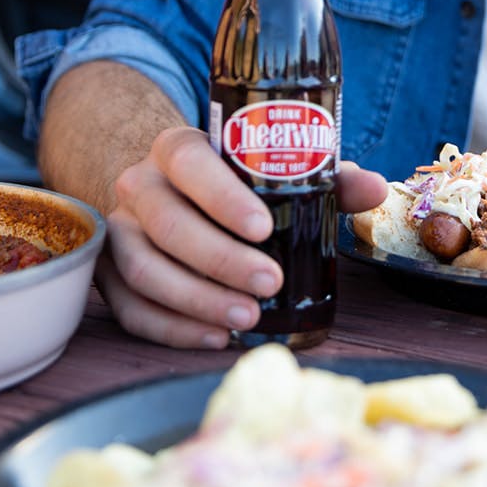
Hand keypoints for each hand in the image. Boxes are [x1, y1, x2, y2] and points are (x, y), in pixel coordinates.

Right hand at [94, 126, 387, 348]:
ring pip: (144, 270)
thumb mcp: (274, 170)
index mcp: (178, 149)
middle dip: (220, 260)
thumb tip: (376, 188)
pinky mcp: (109, 275)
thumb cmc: (235, 182)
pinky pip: (129, 308)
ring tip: (246, 319)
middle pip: (168, 224)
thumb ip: (324, 177)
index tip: (264, 228)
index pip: (191, 164)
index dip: (223, 197)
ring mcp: (119, 232)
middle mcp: (139, 184)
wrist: (171, 191)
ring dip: (197, 300)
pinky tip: (214, 338)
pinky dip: (171, 328)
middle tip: (270, 283)